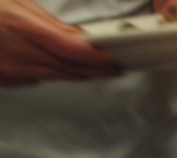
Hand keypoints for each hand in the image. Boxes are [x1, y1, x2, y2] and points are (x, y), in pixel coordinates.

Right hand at [0, 0, 118, 85]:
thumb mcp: (13, 2)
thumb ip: (46, 21)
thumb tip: (76, 35)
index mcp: (21, 26)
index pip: (70, 49)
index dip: (96, 57)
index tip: (113, 59)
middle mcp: (19, 52)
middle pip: (68, 68)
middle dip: (95, 69)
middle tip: (114, 68)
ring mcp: (12, 69)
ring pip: (56, 76)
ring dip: (79, 74)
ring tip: (98, 70)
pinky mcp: (7, 79)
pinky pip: (37, 78)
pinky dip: (53, 72)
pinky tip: (63, 68)